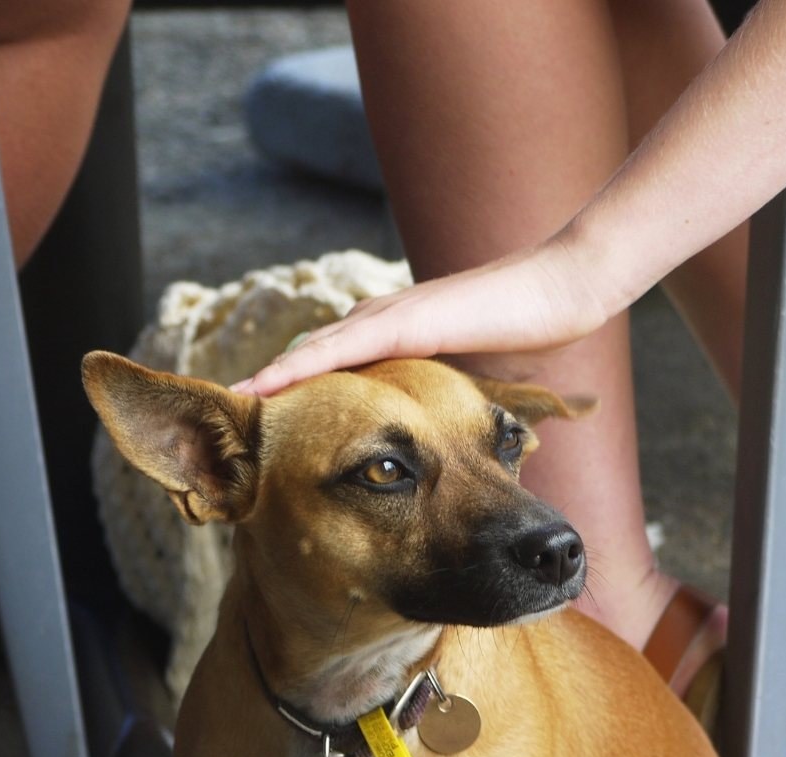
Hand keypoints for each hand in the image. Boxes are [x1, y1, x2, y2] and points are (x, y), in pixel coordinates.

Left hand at [232, 238, 610, 395]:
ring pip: (309, 355)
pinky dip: (294, 371)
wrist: (564, 288)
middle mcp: (378, 323)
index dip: (292, 394)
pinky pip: (335, 351)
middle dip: (267, 389)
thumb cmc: (528, 330)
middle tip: (221, 419)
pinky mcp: (401, 321)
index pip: (329, 369)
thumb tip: (448, 439)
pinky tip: (261, 390)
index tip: (257, 428)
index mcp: (393, 338)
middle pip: (307, 360)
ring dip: (267, 381)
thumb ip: (449, 400)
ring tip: (222, 409)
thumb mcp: (474, 380)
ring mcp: (386, 318)